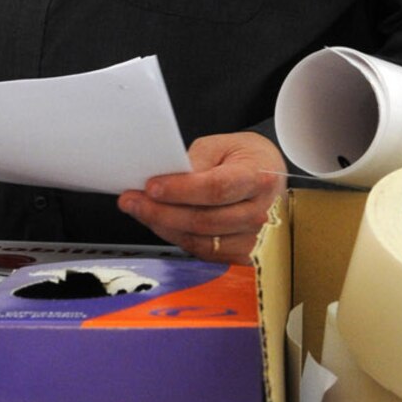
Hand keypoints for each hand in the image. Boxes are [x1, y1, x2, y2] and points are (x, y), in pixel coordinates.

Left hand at [117, 131, 285, 263]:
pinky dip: (177, 238)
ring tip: (139, 211)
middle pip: (205, 220)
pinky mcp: (242, 254)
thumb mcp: (222, 146)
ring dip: (164, 227)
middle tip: (132, 201)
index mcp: (258, 178)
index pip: (216, 189)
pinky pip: (204, 252)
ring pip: (201, 241)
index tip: (151, 187)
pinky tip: (159, 224)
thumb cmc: (245, 159)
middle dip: (161, 212)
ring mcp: (254, 238)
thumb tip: (165, 180)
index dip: (180, 190)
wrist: (269, 176)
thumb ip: (196, 163)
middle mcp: (260, 212)